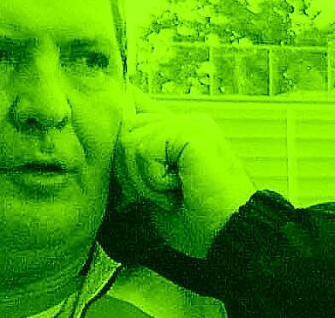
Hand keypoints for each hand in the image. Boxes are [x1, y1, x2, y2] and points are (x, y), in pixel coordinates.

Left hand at [114, 87, 255, 257]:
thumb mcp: (153, 188)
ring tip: (172, 193)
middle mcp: (185, 121)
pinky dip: (153, 180)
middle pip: (123, 130)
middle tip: (161, 194)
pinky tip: (178, 188)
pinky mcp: (192, 131)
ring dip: (143, 181)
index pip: (134, 107)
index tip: (130, 176)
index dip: (122, 140)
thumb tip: (115, 136)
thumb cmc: (197, 220)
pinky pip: (144, 151)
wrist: (230, 238)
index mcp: (178, 130)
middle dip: (129, 172)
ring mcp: (190, 123)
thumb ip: (136, 160)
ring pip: (128, 142)